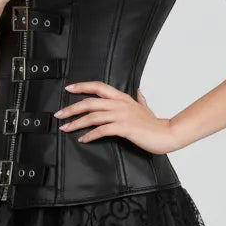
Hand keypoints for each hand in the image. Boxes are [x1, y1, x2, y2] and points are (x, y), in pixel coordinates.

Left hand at [54, 82, 176, 154]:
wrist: (166, 134)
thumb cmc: (155, 123)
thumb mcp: (146, 108)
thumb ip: (140, 99)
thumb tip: (139, 92)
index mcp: (123, 98)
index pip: (98, 86)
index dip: (82, 86)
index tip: (68, 88)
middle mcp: (120, 104)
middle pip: (90, 102)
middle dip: (71, 108)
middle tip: (59, 114)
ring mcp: (122, 116)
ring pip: (92, 116)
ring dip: (76, 123)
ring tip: (65, 128)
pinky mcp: (124, 128)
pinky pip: (101, 130)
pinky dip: (90, 135)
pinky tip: (83, 139)